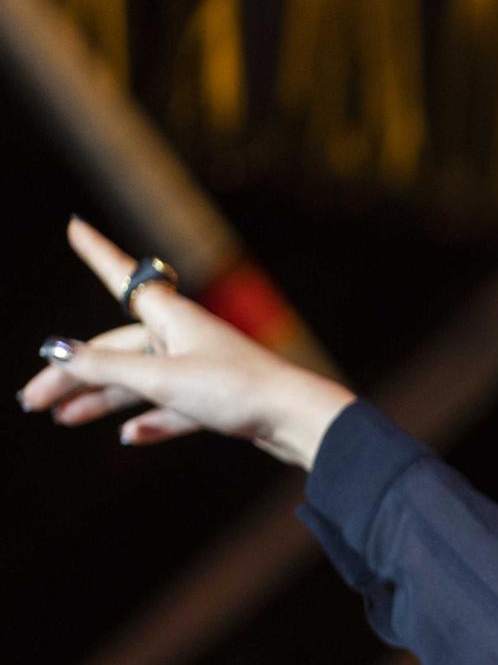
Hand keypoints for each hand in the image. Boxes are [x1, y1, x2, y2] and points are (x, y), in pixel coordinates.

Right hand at [17, 217, 354, 468]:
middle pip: (117, 351)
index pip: (122, 277)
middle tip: (32, 400)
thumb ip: (105, 368)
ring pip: (140, 383)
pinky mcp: (220, 401)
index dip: (97, 253)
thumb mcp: (161, 379)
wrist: (299, 421)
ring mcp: (203, 369)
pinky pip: (175, 409)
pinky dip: (151, 422)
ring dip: (102, 401)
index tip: (76, 226)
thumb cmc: (236, 390)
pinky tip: (130, 437)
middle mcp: (185, 337)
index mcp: (171, 317)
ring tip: (64, 418)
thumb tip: (56, 352)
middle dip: (73, 374)